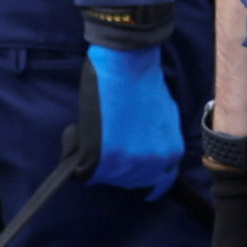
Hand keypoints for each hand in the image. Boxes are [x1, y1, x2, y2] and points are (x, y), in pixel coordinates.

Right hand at [73, 24, 186, 204]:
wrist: (126, 62)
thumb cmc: (143, 80)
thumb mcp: (165, 117)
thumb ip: (158, 140)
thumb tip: (144, 151)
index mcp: (171, 153)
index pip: (157, 184)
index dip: (140, 176)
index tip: (127, 165)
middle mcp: (153, 164)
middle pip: (128, 183)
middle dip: (116, 166)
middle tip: (106, 142)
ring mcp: (127, 164)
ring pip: (104, 177)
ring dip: (96, 160)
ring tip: (94, 132)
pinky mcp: (101, 159)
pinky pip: (82, 172)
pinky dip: (75, 155)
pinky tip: (78, 134)